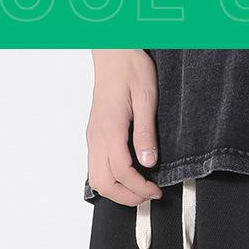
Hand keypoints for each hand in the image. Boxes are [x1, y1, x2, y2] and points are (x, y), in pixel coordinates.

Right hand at [86, 49, 161, 205]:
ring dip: (116, 192)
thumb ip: (146, 132)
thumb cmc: (130, 68)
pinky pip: (94, 168)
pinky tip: (125, 177)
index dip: (140, 188)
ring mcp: (92, 137)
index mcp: (110, 129)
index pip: (122, 172)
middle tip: (147, 196)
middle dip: (127, 197)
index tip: (156, 191)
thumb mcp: (147, 98)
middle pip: (104, 184)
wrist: (112, 52)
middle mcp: (97, 136)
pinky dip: (109, 180)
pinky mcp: (93, 135)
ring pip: (95, 179)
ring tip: (137, 190)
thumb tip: (148, 161)